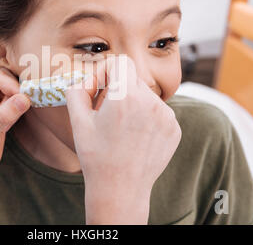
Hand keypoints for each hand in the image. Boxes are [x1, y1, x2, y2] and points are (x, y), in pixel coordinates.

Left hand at [0, 67, 30, 182]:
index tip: (24, 101)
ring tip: (10, 120)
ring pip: (11, 88)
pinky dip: (17, 108)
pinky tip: (9, 123)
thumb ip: (5, 114)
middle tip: (22, 108)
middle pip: (6, 79)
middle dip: (16, 92)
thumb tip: (25, 98)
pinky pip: (13, 99)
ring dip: (17, 100)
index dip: (13, 86)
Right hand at [65, 56, 181, 222]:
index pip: (119, 62)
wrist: (120, 190)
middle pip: (132, 77)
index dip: (104, 72)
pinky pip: (158, 111)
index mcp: (125, 96)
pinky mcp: (175, 129)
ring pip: (146, 94)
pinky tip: (135, 137)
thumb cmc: (96, 156)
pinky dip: (146, 117)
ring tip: (121, 128)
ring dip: (132, 102)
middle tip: (105, 110)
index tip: (97, 91)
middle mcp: (151, 102)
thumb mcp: (77, 120)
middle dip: (116, 88)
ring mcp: (167, 116)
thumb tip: (85, 79)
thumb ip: (76, 90)